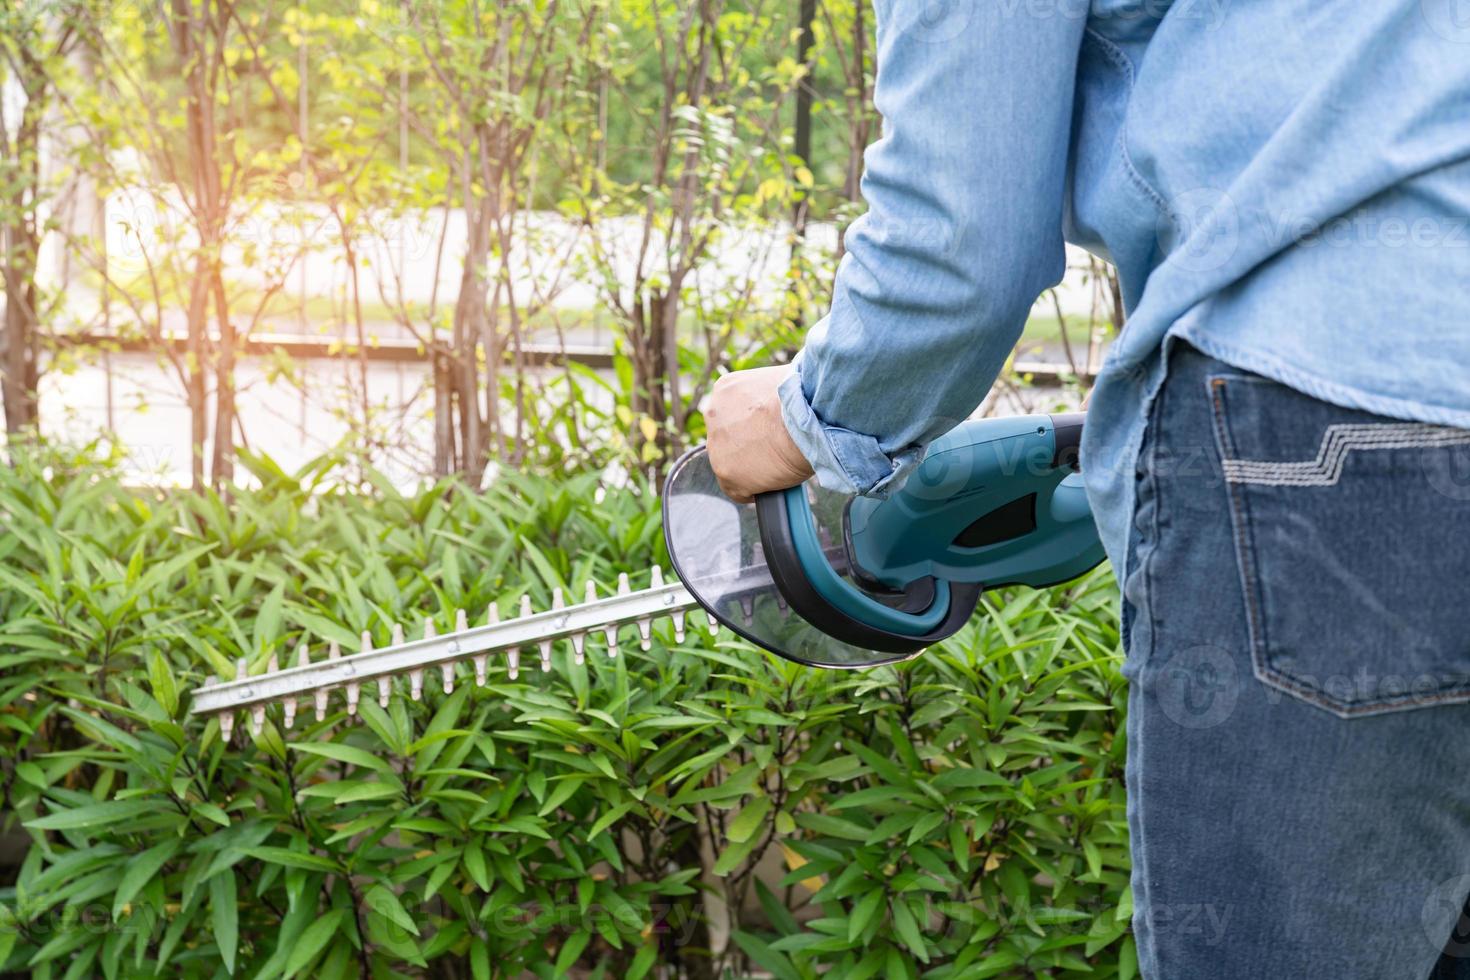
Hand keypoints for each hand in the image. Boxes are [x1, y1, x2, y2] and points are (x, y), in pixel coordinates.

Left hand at [706, 365, 814, 503]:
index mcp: (725, 389)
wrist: (806, 420)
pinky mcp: (726, 474)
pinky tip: (773, 484)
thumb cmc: (805, 399)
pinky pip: (738, 491)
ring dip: (751, 468)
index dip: (752, 426)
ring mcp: (716, 446)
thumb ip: (768, 396)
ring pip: (730, 465)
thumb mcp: (780, 383)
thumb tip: (780, 408)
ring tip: (778, 466)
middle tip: (774, 449)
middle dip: (748, 445)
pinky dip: (755, 491)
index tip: (768, 433)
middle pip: (728, 439)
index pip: (732, 413)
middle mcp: (713, 415)